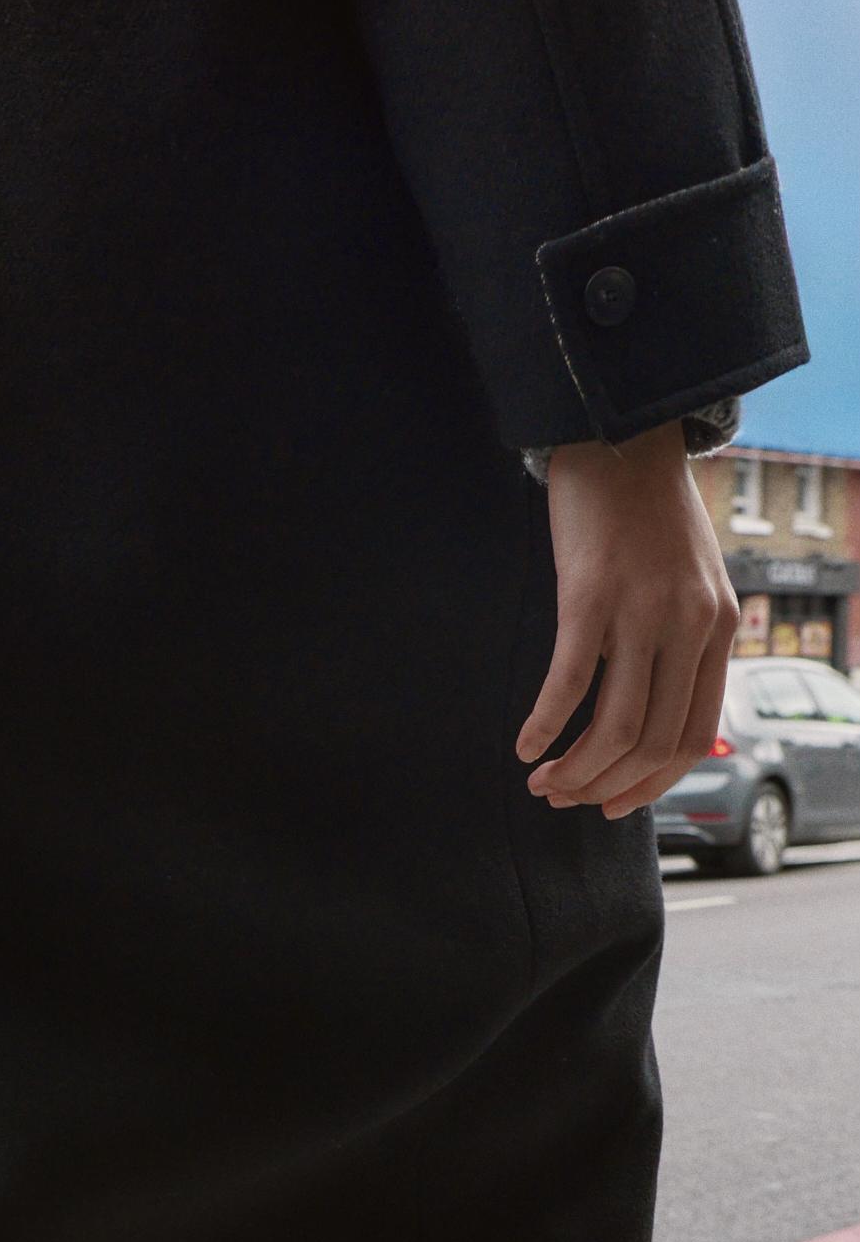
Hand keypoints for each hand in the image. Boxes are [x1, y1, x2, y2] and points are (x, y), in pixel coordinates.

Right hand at [516, 422, 739, 819]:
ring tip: (541, 780)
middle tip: (562, 797)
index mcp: (718, 629)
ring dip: (573, 769)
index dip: (649, 785)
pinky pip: (568, 683)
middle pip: (650, 742)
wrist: (626, 436)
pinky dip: (543, 725)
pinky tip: (522, 743)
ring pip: (613, 726)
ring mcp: (642, 612)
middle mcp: (689, 626)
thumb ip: (682, 641)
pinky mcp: (591, 595)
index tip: (611, 805)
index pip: (693, 738)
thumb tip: (653, 711)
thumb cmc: (649, 514)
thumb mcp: (690, 582)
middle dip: (603, 786)